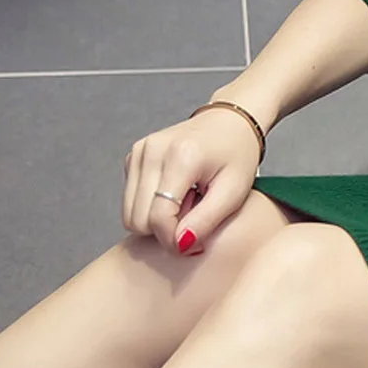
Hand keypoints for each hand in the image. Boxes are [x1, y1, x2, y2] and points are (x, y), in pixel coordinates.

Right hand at [122, 106, 261, 254]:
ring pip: (129, 214)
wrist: (230, 122)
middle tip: (195, 215)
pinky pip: (131, 201)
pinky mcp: (133, 157)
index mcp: (180, 157)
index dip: (173, 240)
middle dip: (165, 229)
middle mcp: (152, 151)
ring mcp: (139, 152)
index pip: (157, 217)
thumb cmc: (237, 156)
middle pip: (137, 219)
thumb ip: (206, 221)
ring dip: (157, 219)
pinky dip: (152, 205)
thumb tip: (179, 245)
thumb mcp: (234, 192)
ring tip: (188, 203)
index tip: (194, 243)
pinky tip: (178, 193)